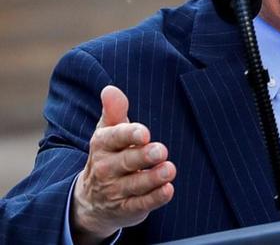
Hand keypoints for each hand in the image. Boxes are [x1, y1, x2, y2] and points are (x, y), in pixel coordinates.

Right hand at [71, 86, 175, 243]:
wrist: (91, 200)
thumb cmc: (109, 155)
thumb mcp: (108, 131)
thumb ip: (114, 111)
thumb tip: (110, 89)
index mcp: (102, 145)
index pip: (114, 138)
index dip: (129, 135)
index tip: (145, 133)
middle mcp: (106, 169)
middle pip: (126, 161)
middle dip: (143, 156)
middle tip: (161, 150)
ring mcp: (115, 191)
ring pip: (135, 184)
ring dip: (153, 178)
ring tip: (169, 169)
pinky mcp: (126, 210)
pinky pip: (140, 205)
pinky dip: (154, 199)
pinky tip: (168, 190)